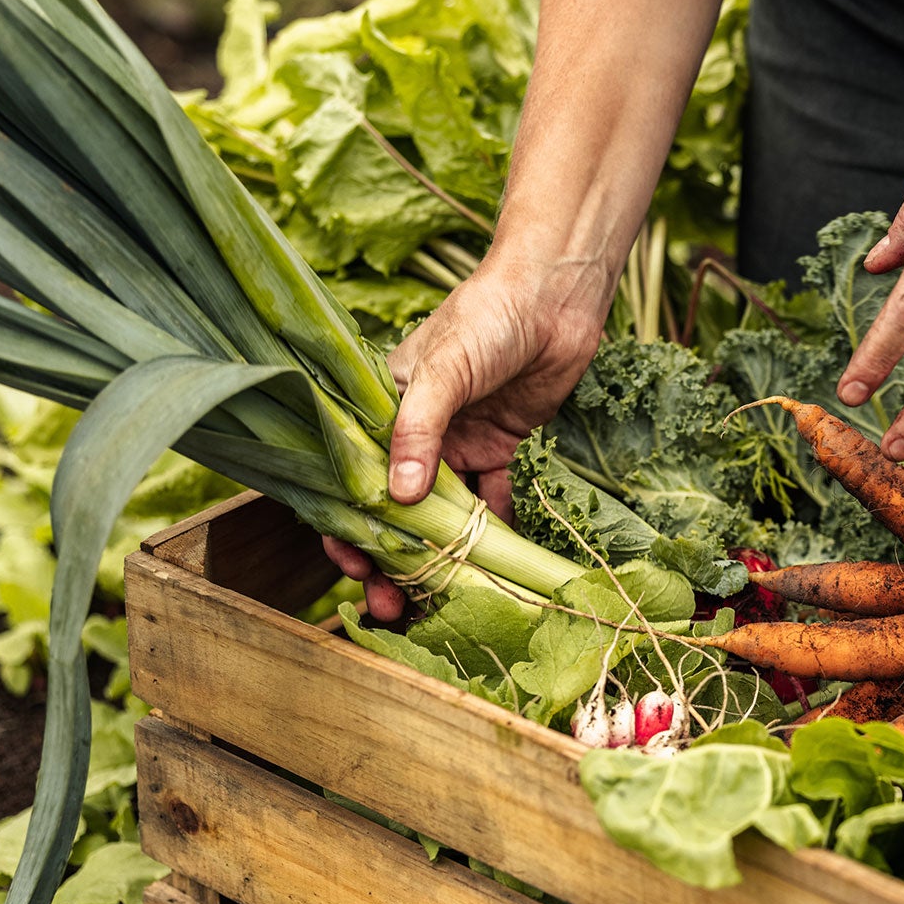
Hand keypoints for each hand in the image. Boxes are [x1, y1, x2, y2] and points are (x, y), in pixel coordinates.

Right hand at [322, 255, 610, 618]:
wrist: (555, 295)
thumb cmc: (487, 315)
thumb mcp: (443, 368)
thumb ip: (418, 430)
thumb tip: (396, 498)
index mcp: (380, 407)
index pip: (352, 477)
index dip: (348, 527)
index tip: (353, 570)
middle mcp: (415, 431)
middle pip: (395, 509)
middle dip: (392, 560)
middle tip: (394, 608)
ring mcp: (458, 443)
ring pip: (442, 515)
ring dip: (441, 558)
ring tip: (438, 604)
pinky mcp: (501, 449)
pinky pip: (493, 501)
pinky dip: (494, 533)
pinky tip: (497, 568)